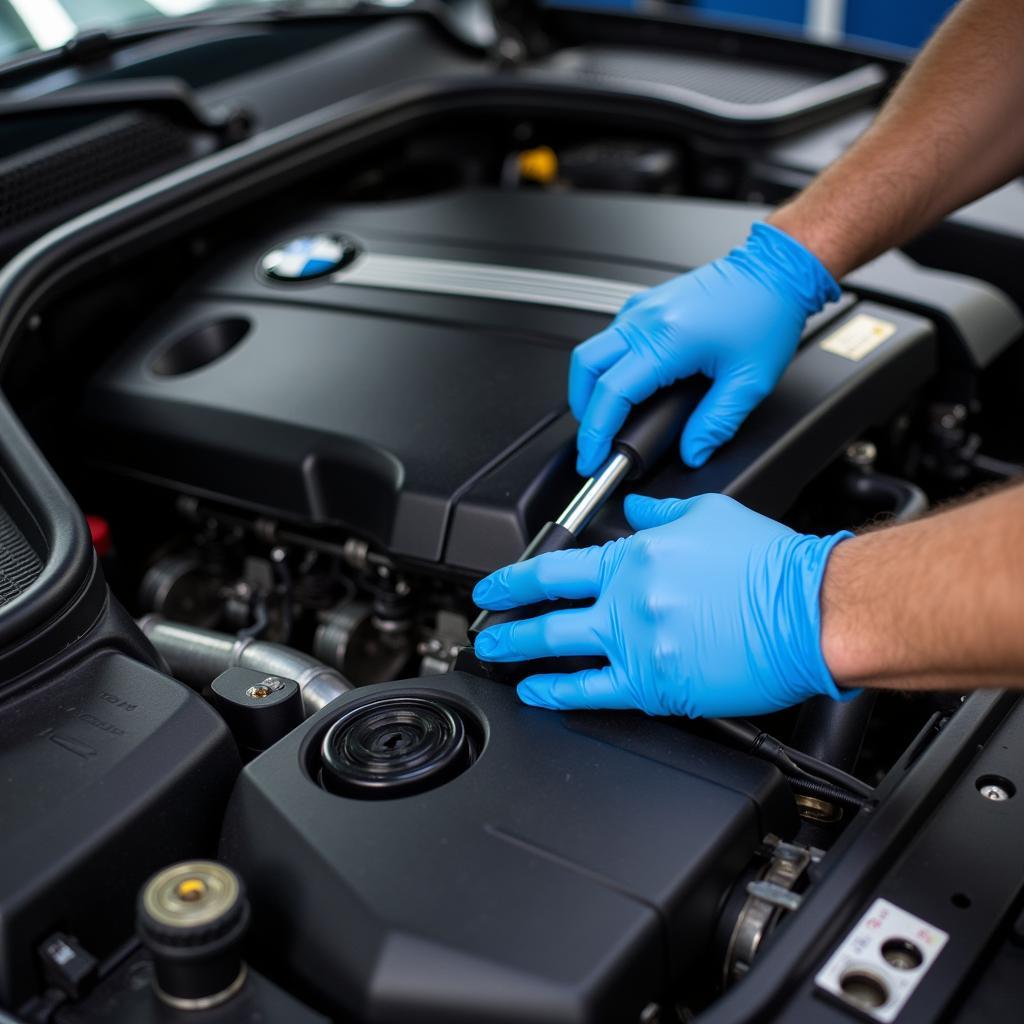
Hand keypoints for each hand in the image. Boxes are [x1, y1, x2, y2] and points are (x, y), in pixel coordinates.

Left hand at [472, 494, 853, 717]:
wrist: (812, 609)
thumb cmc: (771, 564)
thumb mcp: (709, 513)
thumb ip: (659, 512)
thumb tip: (633, 507)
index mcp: (636, 555)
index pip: (555, 565)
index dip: (514, 577)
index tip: (494, 585)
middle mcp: (627, 597)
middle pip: (545, 608)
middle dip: (503, 617)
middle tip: (483, 624)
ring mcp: (637, 643)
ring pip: (557, 647)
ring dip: (517, 651)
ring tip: (494, 654)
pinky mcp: (656, 684)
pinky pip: (592, 691)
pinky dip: (556, 692)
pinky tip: (536, 691)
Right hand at [570, 223, 838, 475]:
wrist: (774, 270)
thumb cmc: (766, 313)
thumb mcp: (750, 381)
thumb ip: (716, 424)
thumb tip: (693, 453)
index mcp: (666, 340)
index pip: (612, 393)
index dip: (597, 432)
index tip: (594, 457)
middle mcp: (645, 320)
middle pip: (585, 367)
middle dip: (582, 409)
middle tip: (594, 439)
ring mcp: (642, 309)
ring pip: (591, 351)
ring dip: (590, 387)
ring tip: (606, 416)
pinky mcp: (645, 305)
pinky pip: (610, 337)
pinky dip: (606, 366)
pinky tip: (625, 384)